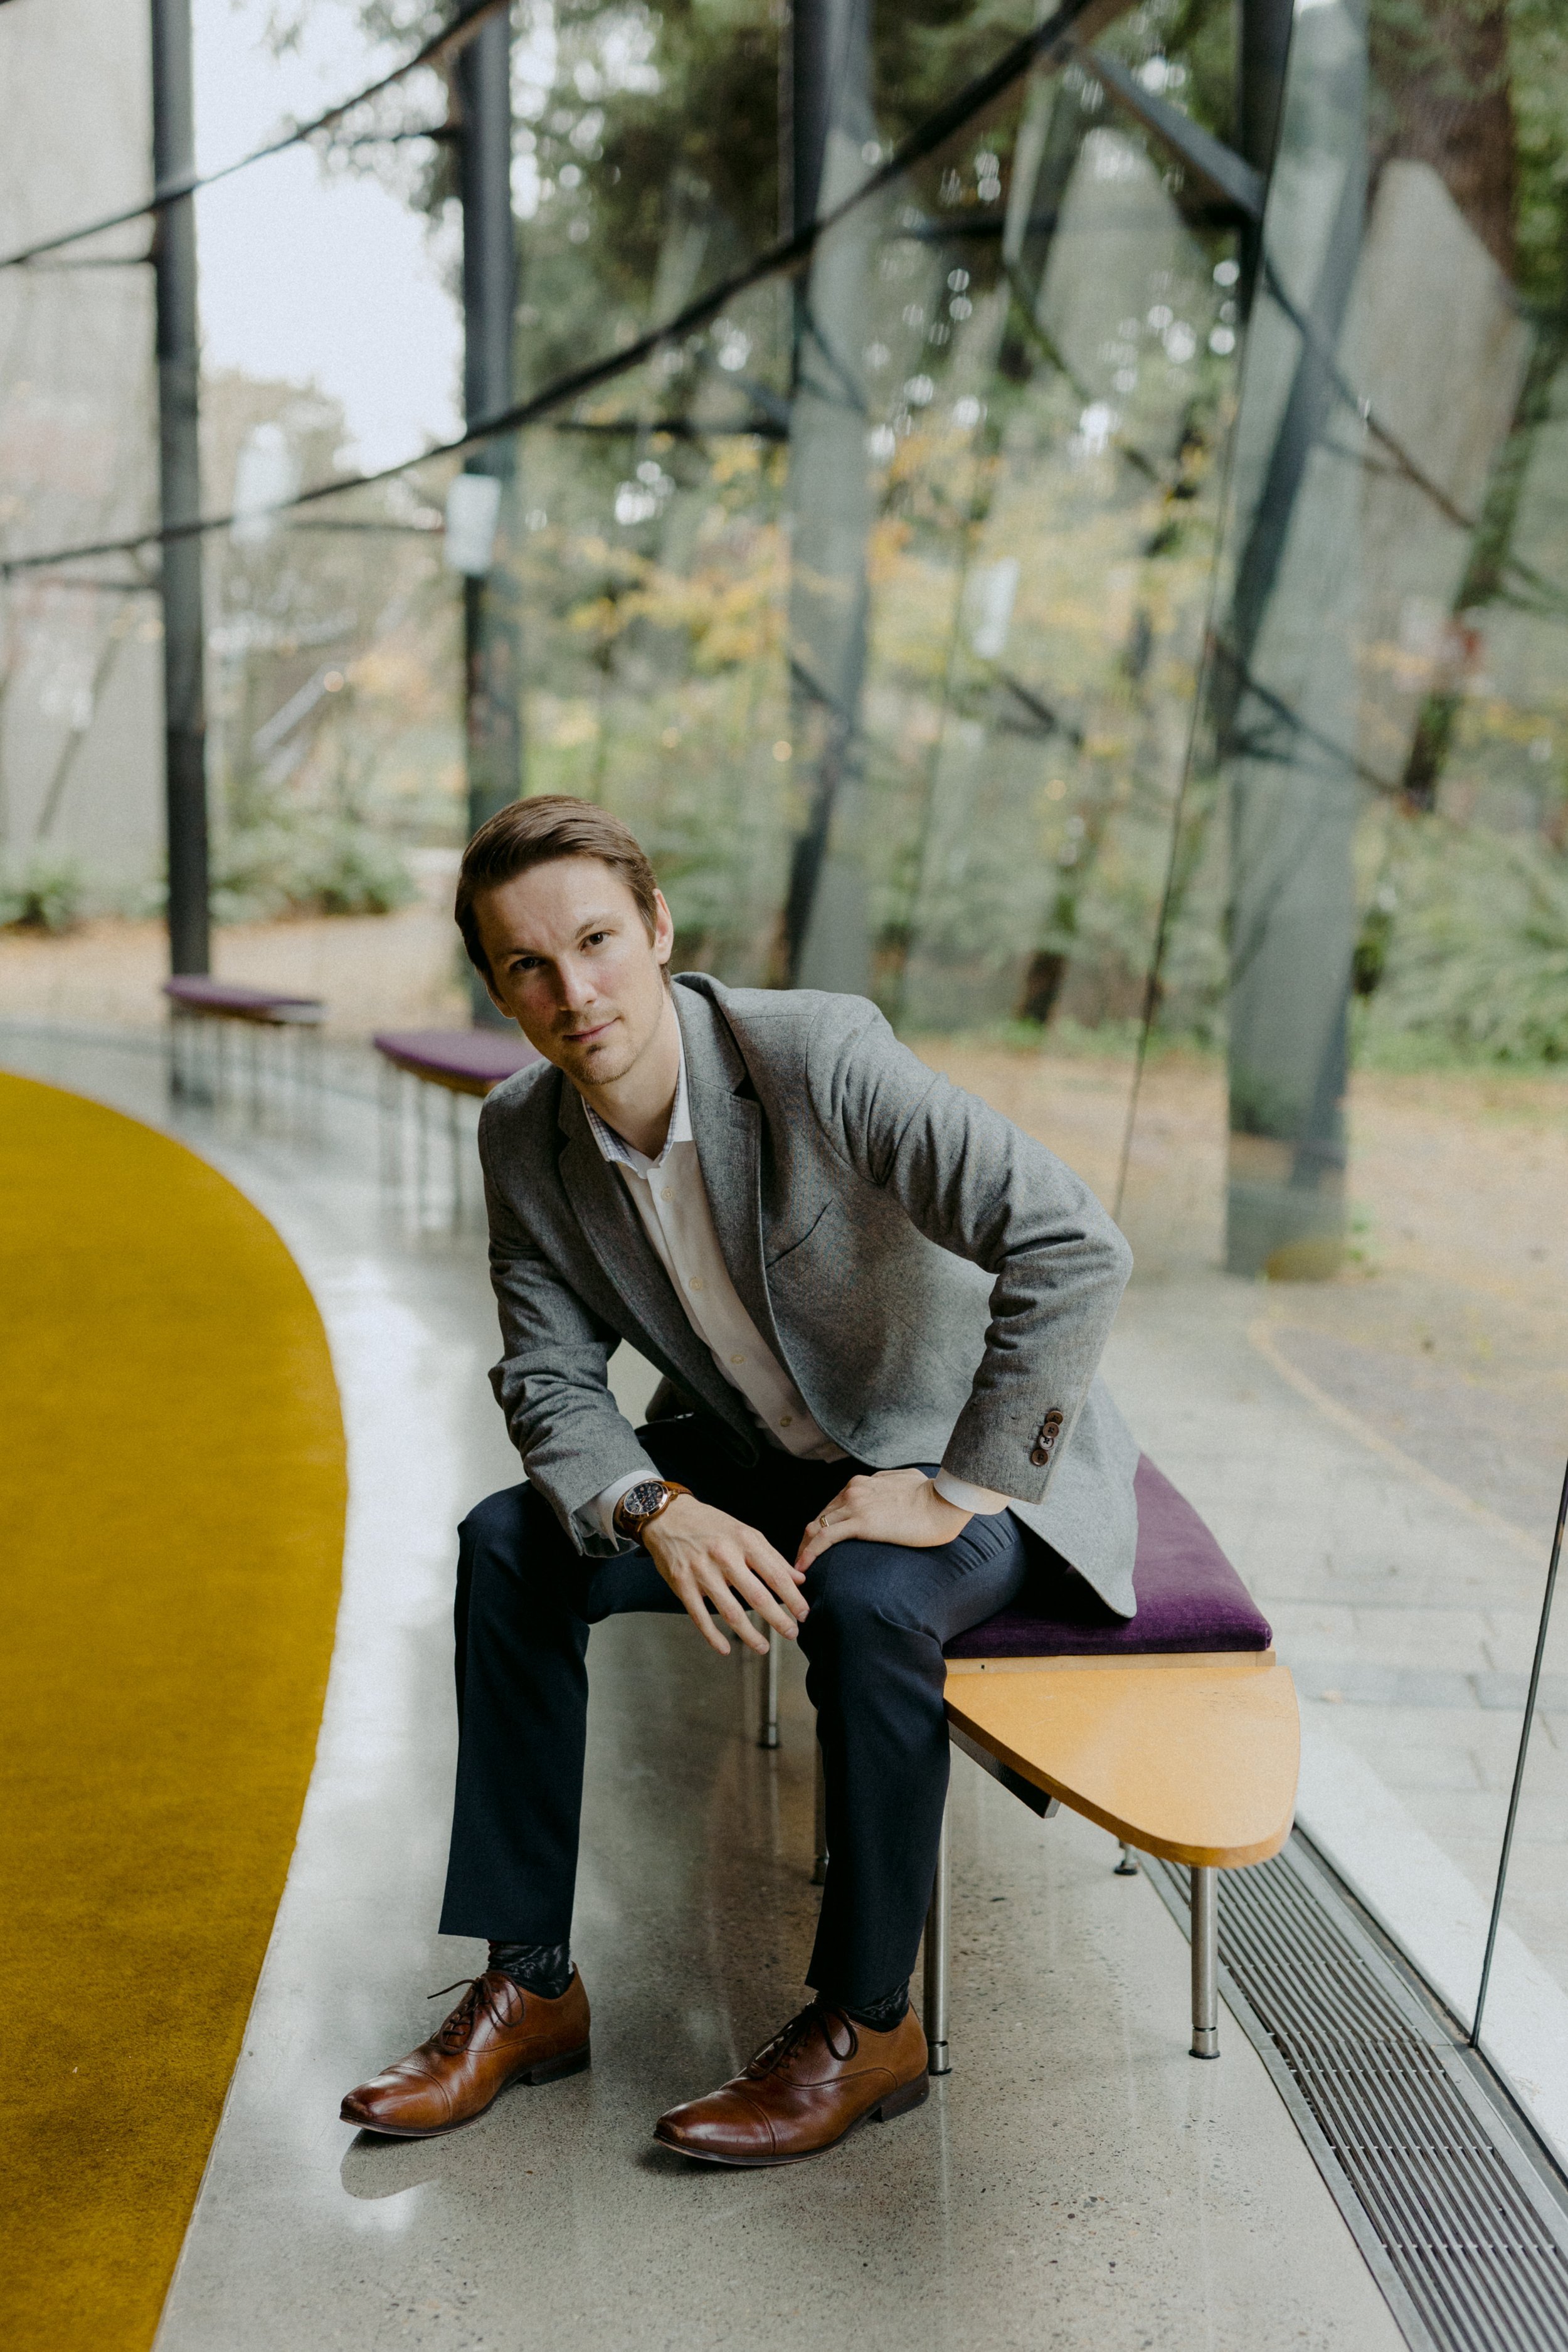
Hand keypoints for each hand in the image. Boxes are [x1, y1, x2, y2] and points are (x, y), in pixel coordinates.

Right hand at [644, 1494, 808, 1657]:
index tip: (804, 1613)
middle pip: (756, 1596)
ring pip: (730, 1611)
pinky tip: (725, 1649)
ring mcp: (701, 1572)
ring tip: (764, 1647)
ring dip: (749, 1634)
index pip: (775, 1574)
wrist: (668, 1517)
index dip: (792, 1597)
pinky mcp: (682, 1585)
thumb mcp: (745, 1532)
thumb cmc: (711, 1525)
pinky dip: (713, 1636)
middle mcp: (724, 1556)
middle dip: (778, 1619)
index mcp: (744, 1541)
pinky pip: (699, 1616)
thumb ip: (772, 1556)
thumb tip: (798, 1579)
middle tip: (792, 1633)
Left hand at [795, 1467, 970, 1572]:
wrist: (944, 1500)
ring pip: (816, 1528)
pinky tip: (803, 1568)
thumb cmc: (931, 1494)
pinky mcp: (860, 1522)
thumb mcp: (903, 1481)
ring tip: (799, 1571)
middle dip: (808, 1541)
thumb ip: (887, 1486)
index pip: (831, 1507)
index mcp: (861, 1483)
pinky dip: (810, 1553)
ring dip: (804, 1550)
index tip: (817, 1546)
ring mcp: (854, 1505)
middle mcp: (852, 1491)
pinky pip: (824, 1538)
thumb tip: (887, 1491)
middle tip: (803, 1563)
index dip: (821, 1528)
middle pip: (819, 1518)